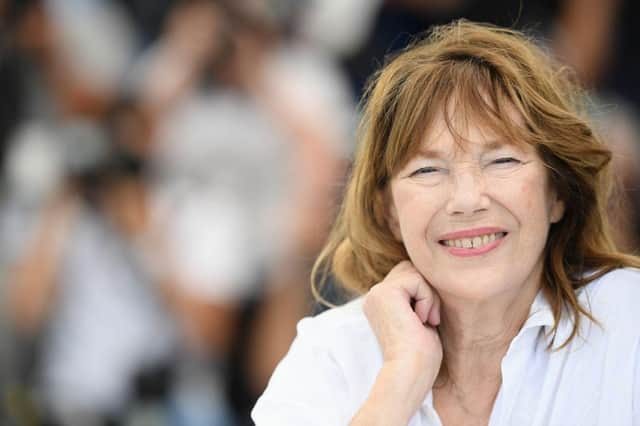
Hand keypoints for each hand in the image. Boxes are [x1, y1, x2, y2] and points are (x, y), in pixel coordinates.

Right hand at [363, 260, 442, 382]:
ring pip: (415, 272)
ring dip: (429, 296)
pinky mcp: (385, 293)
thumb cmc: (421, 355)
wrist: (410, 373)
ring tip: (426, 321)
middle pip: (410, 269)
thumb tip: (431, 275)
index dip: (424, 293)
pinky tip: (421, 320)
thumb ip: (418, 297)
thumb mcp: (420, 318)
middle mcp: (374, 295)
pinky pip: (417, 279)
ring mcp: (377, 293)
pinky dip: (427, 299)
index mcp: (380, 302)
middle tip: (429, 319)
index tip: (426, 321)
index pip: (408, 276)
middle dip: (427, 290)